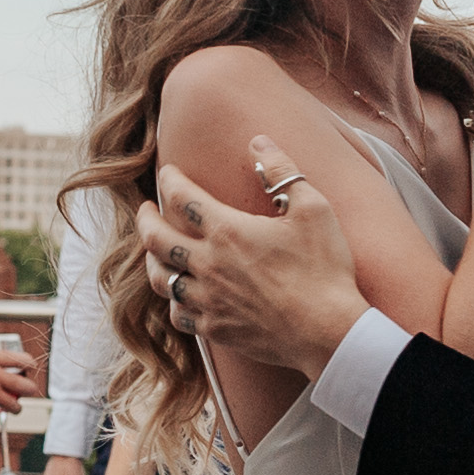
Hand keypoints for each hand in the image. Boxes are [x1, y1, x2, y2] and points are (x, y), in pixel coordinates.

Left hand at [134, 155, 370, 377]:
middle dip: (146, 218)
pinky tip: (181, 296)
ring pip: (161, 279)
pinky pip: (179, 314)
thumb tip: (258, 141)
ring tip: (154, 252)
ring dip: (152, 260)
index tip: (167, 172)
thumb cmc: (324, 269)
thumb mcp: (313, 209)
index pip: (181, 197)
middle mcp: (208, 265)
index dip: (169, 179)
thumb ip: (282, 171)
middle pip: (156, 238)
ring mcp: (208, 300)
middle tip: (145, 209)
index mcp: (228, 231)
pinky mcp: (216, 329)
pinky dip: (174, 301)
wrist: (328, 333)